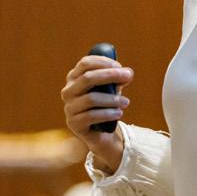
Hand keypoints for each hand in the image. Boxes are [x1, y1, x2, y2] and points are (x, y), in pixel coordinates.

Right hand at [61, 55, 133, 172]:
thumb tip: (128, 73)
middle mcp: (68, 91)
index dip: (103, 62)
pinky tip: (118, 113)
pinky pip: (91, 116)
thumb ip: (118, 80)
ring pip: (91, 98)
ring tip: (126, 102)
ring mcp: (69, 107)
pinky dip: (107, 114)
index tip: (120, 67)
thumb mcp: (112, 89)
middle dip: (110, 75)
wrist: (99, 133)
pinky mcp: (73, 123)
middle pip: (87, 78)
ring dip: (112, 99)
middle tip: (128, 77)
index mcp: (74, 78)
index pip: (85, 63)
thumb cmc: (104, 105)